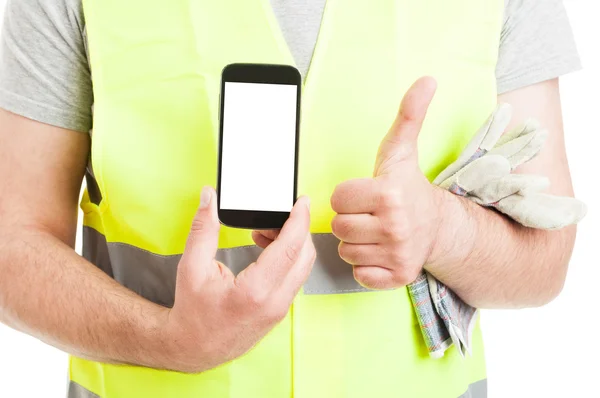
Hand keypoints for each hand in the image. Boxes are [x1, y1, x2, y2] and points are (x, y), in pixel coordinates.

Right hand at [161, 187, 314, 372]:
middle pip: (304, 255)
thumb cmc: (192, 312)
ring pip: (303, 267)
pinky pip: (295, 277)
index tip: (303, 202)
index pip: (290, 247)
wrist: (194, 348)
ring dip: (294, 243)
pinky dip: (289, 258)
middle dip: (298, 228)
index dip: (300, 220)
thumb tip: (209, 198)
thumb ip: (203, 229)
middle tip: (280, 212)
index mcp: (254, 291)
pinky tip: (268, 248)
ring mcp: (280, 309)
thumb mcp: (191, 267)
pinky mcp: (280, 311)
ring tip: (267, 230)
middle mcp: (274, 302)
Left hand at [330, 77, 444, 289]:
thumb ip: (408, 115)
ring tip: (375, 231)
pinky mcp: (397, 277)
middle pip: (339, 227)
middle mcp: (396, 226)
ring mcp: (397, 254)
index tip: (366, 194)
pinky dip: (366, 265)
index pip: (338, 198)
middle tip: (370, 213)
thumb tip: (426, 80)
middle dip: (350, 219)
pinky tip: (379, 251)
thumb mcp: (401, 150)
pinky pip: (359, 274)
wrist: (438, 226)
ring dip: (356, 242)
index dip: (348, 195)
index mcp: (389, 194)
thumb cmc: (409, 187)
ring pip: (346, 251)